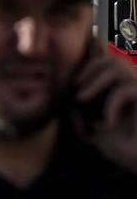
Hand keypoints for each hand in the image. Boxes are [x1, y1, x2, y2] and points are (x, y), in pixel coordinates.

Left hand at [73, 45, 136, 173]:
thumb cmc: (117, 144)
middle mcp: (130, 84)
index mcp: (116, 87)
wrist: (136, 160)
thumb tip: (68, 92)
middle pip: (110, 58)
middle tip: (75, 88)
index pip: (107, 59)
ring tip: (82, 99)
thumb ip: (78, 109)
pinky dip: (112, 105)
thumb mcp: (90, 125)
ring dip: (95, 81)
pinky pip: (127, 90)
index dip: (97, 46)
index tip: (88, 38)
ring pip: (117, 67)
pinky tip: (108, 123)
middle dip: (89, 68)